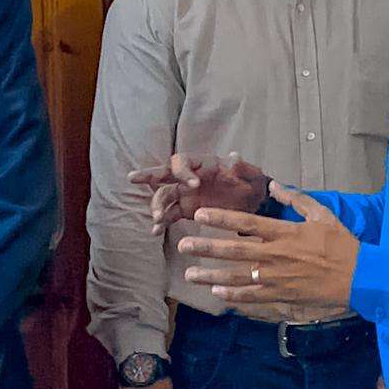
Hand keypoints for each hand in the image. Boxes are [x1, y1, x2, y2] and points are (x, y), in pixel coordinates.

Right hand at [134, 152, 269, 234]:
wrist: (254, 203)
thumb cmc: (252, 183)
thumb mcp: (251, 174)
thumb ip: (242, 167)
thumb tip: (234, 158)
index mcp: (203, 164)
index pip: (183, 160)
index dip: (184, 170)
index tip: (194, 184)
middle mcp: (189, 177)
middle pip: (164, 174)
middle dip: (149, 175)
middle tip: (134, 178)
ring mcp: (185, 194)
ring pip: (163, 196)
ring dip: (157, 205)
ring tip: (157, 218)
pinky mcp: (186, 210)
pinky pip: (169, 215)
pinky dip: (161, 222)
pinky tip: (155, 231)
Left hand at [180, 183, 356, 309]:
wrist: (359, 277)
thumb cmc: (341, 244)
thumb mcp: (322, 215)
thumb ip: (296, 199)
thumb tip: (275, 184)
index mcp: (283, 233)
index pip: (245, 223)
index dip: (221, 218)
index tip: (200, 215)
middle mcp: (275, 255)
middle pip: (233, 251)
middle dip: (205, 247)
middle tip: (183, 246)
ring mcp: (276, 277)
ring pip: (237, 276)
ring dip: (211, 275)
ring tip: (190, 274)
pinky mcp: (282, 294)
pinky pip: (253, 296)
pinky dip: (234, 295)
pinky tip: (218, 293)